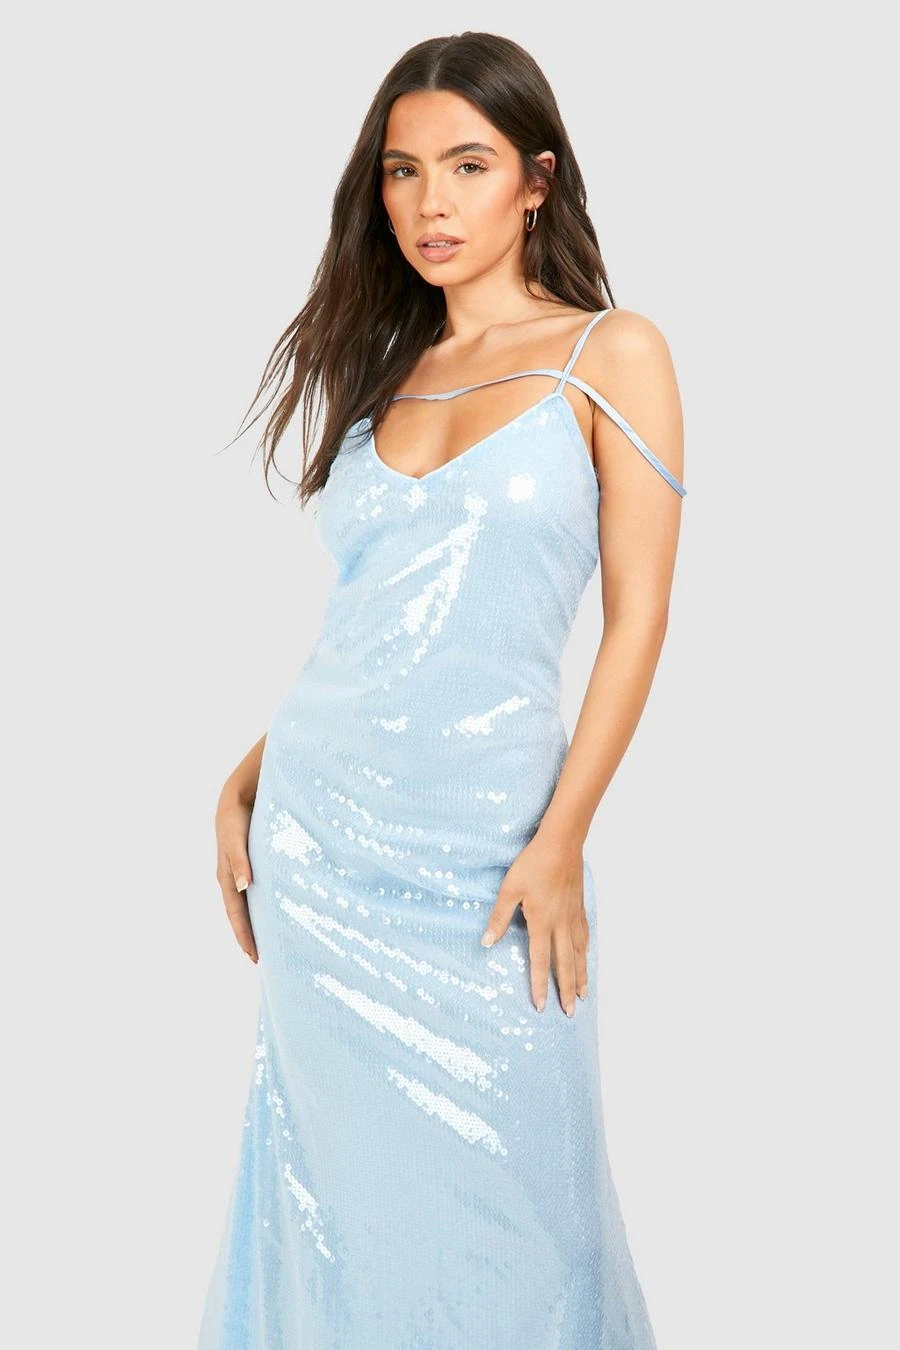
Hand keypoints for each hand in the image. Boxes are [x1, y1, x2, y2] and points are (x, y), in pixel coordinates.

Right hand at [215, 788, 257, 962]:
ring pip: (250, 905)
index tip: (255, 957)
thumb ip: (240, 861)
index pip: (236, 915)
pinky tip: (276, 910)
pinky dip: (265, 905)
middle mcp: (234, 878)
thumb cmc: (236, 818)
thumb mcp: (235, 838)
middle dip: (250, 937)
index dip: (245, 936)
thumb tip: (243, 886)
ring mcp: (242, 872)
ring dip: (258, 923)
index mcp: (227, 877)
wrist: (238, 795)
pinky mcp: (253, 864)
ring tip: (271, 941)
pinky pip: (258, 891)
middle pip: (242, 915)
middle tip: (263, 959)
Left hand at [480, 832, 588, 1015]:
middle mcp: (561, 924)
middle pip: (565, 964)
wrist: (561, 843)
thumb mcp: (509, 889)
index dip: (540, 986)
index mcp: (542, 922)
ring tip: (582, 994)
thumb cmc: (533, 863)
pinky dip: (585, 951)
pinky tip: (585, 957)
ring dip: (580, 975)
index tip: (541, 1006)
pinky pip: (584, 936)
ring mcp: (573, 916)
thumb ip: (499, 917)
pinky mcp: (579, 906)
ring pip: (579, 953)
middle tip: (569, 1012)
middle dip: (566, 990)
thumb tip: (486, 942)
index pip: (541, 961)